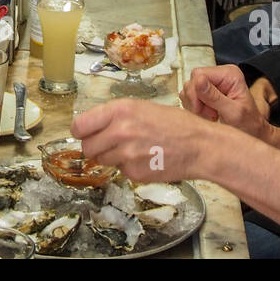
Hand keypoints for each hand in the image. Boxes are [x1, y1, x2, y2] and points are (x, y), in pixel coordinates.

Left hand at [73, 99, 218, 182]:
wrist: (199, 145)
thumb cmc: (175, 124)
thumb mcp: (142, 107)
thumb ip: (114, 116)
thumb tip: (91, 126)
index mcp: (120, 110)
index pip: (80, 125)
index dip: (80, 131)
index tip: (83, 133)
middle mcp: (120, 131)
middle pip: (87, 147)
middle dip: (96, 146)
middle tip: (111, 143)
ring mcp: (126, 154)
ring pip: (102, 160)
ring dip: (112, 157)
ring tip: (134, 148)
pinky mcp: (134, 173)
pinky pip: (120, 171)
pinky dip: (129, 167)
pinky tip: (145, 158)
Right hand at [178, 65, 273, 142]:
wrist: (252, 134)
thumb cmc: (248, 124)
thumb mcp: (233, 112)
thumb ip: (215, 97)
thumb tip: (198, 80)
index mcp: (230, 74)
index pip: (199, 74)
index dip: (196, 92)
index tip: (202, 109)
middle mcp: (220, 75)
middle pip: (192, 81)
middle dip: (196, 100)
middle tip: (210, 114)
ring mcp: (212, 83)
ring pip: (189, 89)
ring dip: (196, 105)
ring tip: (211, 115)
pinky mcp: (206, 92)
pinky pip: (190, 96)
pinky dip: (195, 108)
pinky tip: (207, 114)